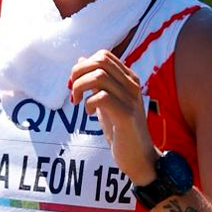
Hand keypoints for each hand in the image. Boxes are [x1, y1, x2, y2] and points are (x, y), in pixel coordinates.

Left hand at [68, 50, 158, 183]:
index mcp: (128, 79)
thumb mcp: (104, 101)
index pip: (103, 55)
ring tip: (78, 102)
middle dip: (78, 73)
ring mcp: (131, 99)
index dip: (82, 65)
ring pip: (99, 75)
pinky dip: (88, 103)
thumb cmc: (119, 128)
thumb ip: (95, 81)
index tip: (74, 84)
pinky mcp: (127, 115)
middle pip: (100, 60)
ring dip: (80, 87)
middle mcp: (132, 85)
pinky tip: (89, 113)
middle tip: (73, 92)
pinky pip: (102, 97)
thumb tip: (81, 59)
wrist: (137, 156)